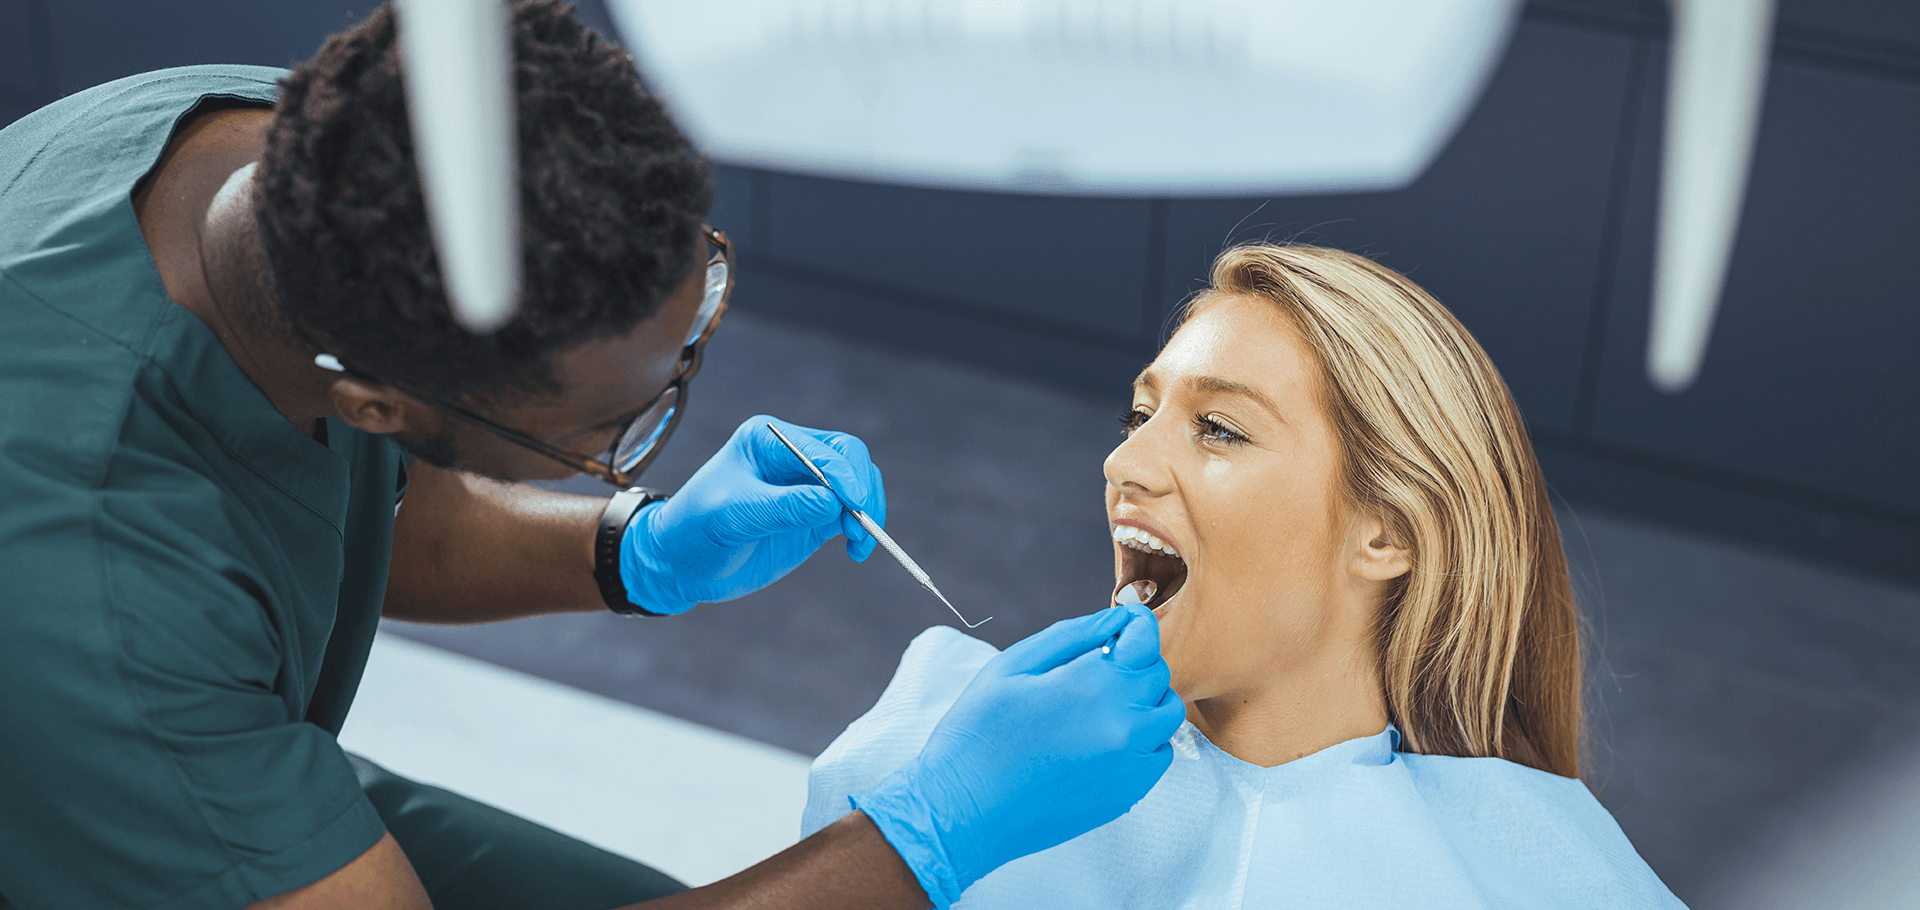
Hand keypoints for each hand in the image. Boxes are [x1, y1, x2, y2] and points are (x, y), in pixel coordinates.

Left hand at [618, 416, 885, 614]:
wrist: (679, 564)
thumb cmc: (694, 529)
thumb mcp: (732, 516)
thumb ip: (784, 507)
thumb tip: (833, 503)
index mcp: (768, 440)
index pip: (823, 449)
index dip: (844, 476)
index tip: (853, 507)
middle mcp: (792, 456)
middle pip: (849, 460)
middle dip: (862, 490)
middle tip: (861, 526)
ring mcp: (805, 487)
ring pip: (856, 486)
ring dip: (866, 511)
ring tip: (859, 542)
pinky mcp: (813, 516)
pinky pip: (850, 514)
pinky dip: (861, 530)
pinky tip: (856, 550)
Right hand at [853, 604, 1182, 906]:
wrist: (963, 811)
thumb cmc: (976, 734)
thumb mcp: (1011, 667)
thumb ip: (1070, 637)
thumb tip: (1116, 619)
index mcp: (1090, 683)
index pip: (1145, 638)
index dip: (1136, 624)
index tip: (1123, 626)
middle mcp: (1122, 722)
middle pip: (1157, 674)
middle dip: (1134, 662)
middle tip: (1098, 668)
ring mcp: (1129, 763)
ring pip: (1166, 715)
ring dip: (1145, 700)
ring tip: (1104, 705)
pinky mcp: (1127, 795)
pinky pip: (1159, 755)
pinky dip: (1145, 740)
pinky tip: (1105, 740)